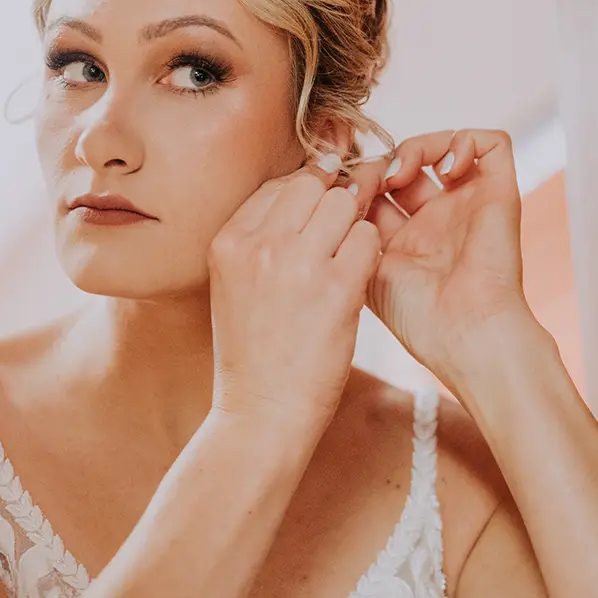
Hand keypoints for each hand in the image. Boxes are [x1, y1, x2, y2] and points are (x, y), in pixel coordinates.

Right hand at [208, 153, 388, 441]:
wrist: (262, 411)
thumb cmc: (254, 352)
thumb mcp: (235, 284)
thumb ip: (261, 239)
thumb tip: (310, 190)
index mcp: (228, 241)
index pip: (278, 185)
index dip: (307, 195)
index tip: (318, 217)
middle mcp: (259, 245)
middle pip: (313, 185)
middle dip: (333, 203)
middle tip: (339, 234)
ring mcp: (298, 263)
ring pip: (345, 204)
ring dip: (354, 226)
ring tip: (345, 262)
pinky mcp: (336, 286)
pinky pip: (368, 238)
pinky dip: (369, 253)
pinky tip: (357, 279)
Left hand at [363, 129, 531, 394]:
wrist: (464, 333)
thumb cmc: (416, 315)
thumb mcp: (365, 268)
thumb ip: (349, 233)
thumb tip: (327, 194)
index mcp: (406, 239)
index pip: (378, 188)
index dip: (358, 178)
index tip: (341, 189)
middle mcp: (438, 218)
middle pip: (408, 164)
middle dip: (381, 161)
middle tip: (367, 178)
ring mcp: (469, 204)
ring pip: (445, 147)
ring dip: (416, 148)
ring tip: (399, 174)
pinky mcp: (500, 193)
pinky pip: (491, 145)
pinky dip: (464, 142)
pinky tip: (444, 171)